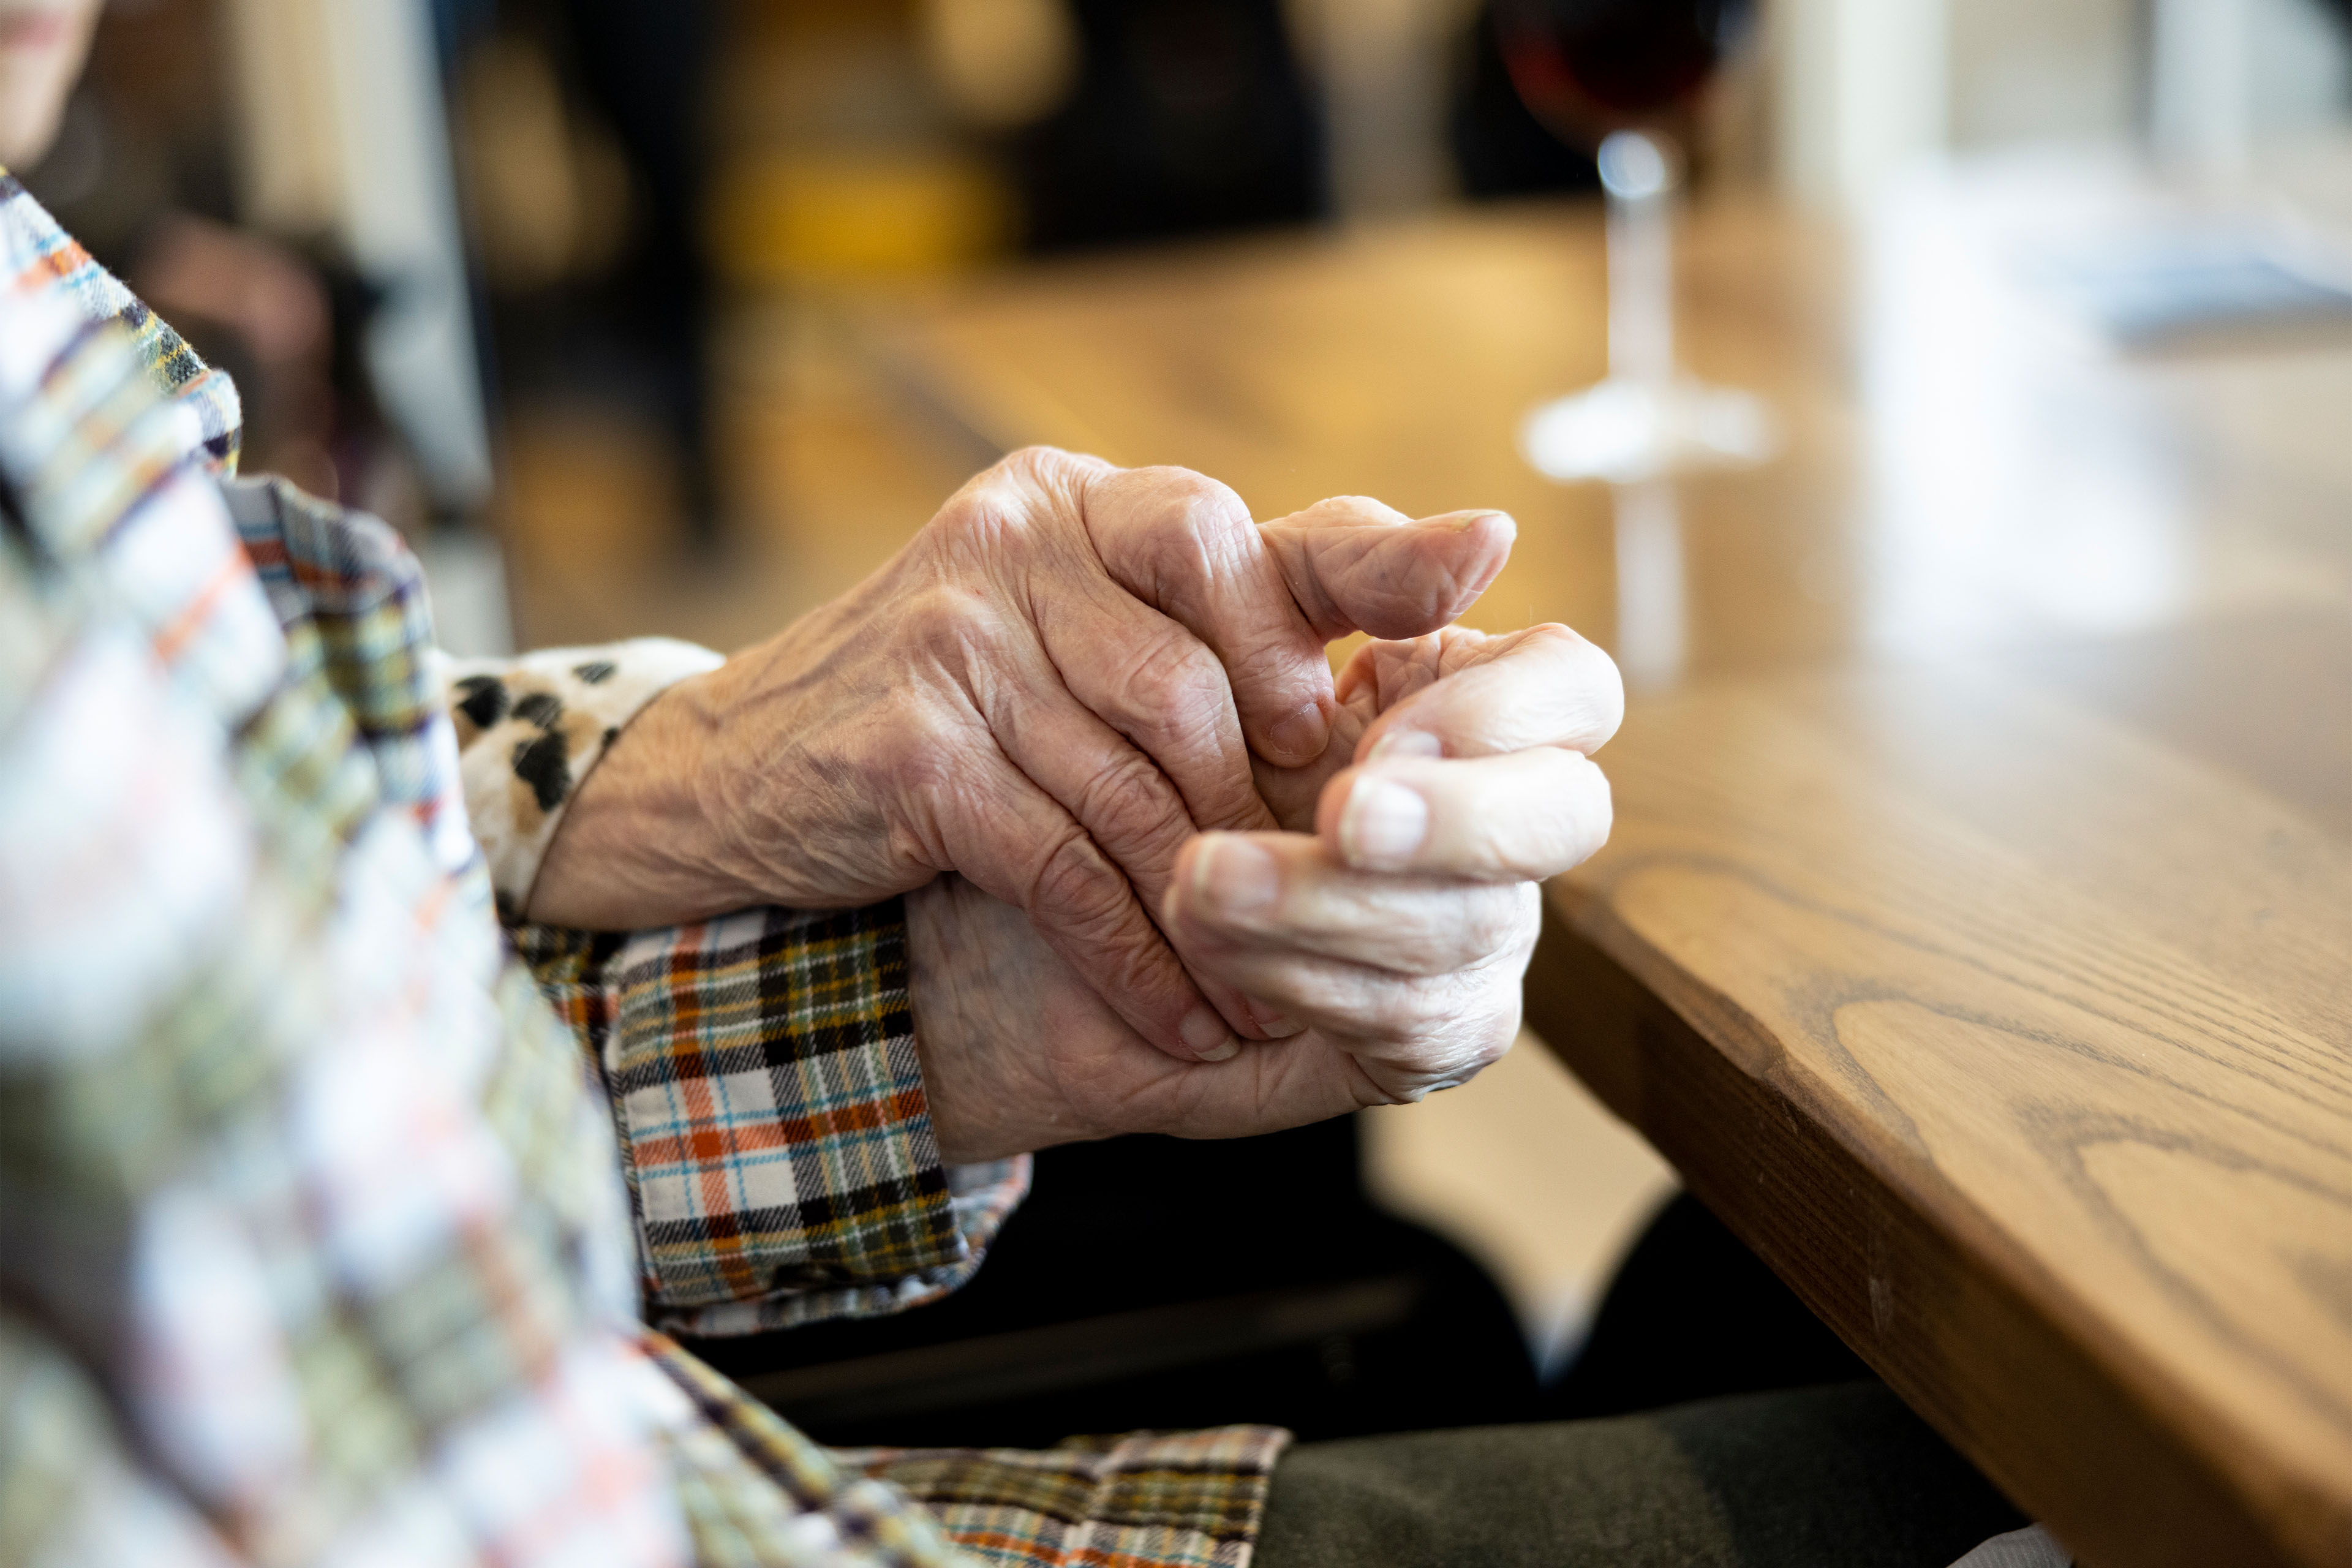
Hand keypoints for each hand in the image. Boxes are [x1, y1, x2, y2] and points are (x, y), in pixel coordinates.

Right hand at [529, 451, 1513, 1063]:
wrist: (734, 781)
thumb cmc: (942, 714)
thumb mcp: (1064, 637)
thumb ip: (1200, 623)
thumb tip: (1422, 607)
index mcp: (1071, 504)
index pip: (1227, 530)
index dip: (1342, 592)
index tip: (1436, 640)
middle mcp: (1013, 543)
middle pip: (1197, 683)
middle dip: (1269, 810)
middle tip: (1333, 896)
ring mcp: (954, 639)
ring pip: (1140, 786)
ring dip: (1216, 909)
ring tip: (1269, 991)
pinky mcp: (914, 749)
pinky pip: (1067, 864)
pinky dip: (1135, 955)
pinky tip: (1181, 1016)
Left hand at [907, 614, 1621, 1162]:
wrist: (1049, 889)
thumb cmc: (1144, 736)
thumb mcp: (1223, 622)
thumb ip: (1346, 569)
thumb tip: (1491, 534)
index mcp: (1473, 704)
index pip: (1575, 688)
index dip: (1503, 712)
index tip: (1377, 729)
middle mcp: (1498, 820)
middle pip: (1566, 818)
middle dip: (1453, 822)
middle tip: (1337, 815)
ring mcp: (1476, 936)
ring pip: (1467, 929)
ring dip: (1329, 903)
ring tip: (1200, 880)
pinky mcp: (1423, 1036)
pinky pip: (1414, 1024)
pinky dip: (1308, 984)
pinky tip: (1214, 950)